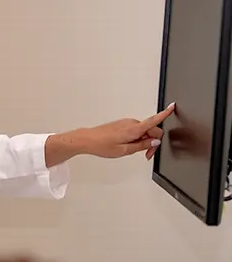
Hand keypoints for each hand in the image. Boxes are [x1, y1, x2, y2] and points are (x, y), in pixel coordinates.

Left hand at [45, 103, 174, 165]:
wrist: (87, 140)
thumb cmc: (102, 145)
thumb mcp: (124, 150)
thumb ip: (142, 145)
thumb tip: (155, 142)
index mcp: (134, 129)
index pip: (154, 120)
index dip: (165, 114)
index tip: (173, 107)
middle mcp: (131, 123)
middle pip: (152, 130)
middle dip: (153, 142)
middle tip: (146, 155)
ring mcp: (127, 123)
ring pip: (144, 131)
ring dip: (145, 141)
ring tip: (134, 152)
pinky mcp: (122, 124)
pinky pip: (136, 130)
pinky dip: (137, 138)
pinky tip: (129, 146)